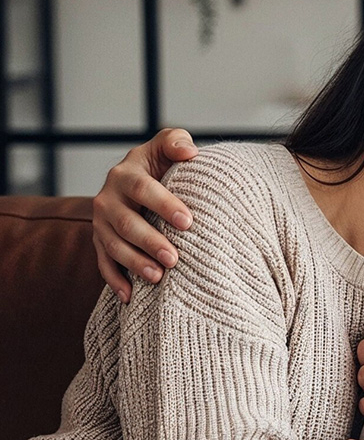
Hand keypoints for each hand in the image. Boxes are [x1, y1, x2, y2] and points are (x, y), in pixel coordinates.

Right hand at [93, 128, 197, 302]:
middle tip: (175, 258)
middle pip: (126, 223)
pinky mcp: (99, 241)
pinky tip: (130, 297)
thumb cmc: (162, 162)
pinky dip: (114, 281)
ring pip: (112, 246)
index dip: (164, 204)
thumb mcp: (168, 144)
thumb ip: (176, 142)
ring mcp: (100, 222)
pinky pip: (102, 263)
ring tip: (158, 277)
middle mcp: (108, 198)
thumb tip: (189, 152)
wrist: (141, 180)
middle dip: (150, 241)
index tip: (188, 222)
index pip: (143, 188)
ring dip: (134, 263)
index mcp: (126, 173)